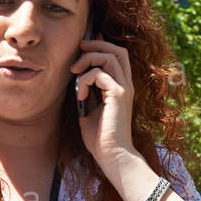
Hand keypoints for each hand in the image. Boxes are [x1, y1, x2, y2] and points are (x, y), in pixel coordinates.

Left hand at [70, 38, 138, 171]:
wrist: (112, 156)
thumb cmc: (101, 138)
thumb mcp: (90, 110)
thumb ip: (88, 93)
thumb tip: (77, 79)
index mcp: (121, 87)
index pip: (118, 56)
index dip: (102, 45)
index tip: (84, 45)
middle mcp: (126, 85)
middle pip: (118, 50)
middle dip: (96, 44)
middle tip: (79, 49)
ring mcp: (123, 89)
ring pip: (110, 56)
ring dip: (88, 60)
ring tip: (74, 73)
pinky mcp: (118, 95)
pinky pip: (99, 74)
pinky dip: (85, 80)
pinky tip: (80, 96)